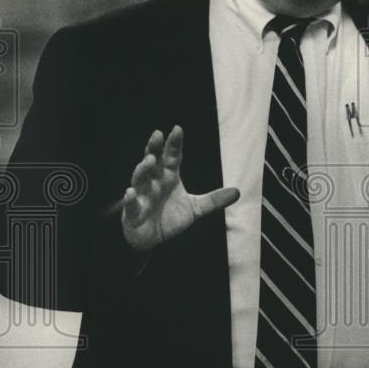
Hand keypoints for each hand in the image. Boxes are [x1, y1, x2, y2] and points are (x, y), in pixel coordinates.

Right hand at [121, 125, 239, 251]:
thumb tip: (237, 192)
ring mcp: (142, 196)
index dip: (174, 144)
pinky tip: (130, 192)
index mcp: (169, 177)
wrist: (151, 238)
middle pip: (153, 162)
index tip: (178, 129)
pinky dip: (130, 199)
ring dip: (143, 170)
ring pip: (140, 180)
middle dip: (154, 148)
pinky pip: (131, 205)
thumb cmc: (169, 217)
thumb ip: (213, 200)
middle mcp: (154, 182)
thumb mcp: (195, 208)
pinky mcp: (134, 212)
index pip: (172, 157)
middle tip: (157, 135)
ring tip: (149, 160)